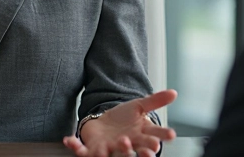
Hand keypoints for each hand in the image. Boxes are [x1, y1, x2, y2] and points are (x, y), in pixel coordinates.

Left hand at [62, 90, 177, 156]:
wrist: (103, 123)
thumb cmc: (123, 118)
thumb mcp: (139, 107)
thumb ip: (155, 101)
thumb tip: (174, 92)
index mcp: (139, 136)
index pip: (153, 137)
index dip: (162, 137)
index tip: (171, 134)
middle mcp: (126, 146)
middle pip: (136, 149)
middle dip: (143, 149)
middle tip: (150, 148)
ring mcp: (109, 149)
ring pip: (115, 152)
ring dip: (119, 148)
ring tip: (123, 141)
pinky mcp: (92, 150)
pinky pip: (82, 152)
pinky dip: (75, 146)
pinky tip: (69, 140)